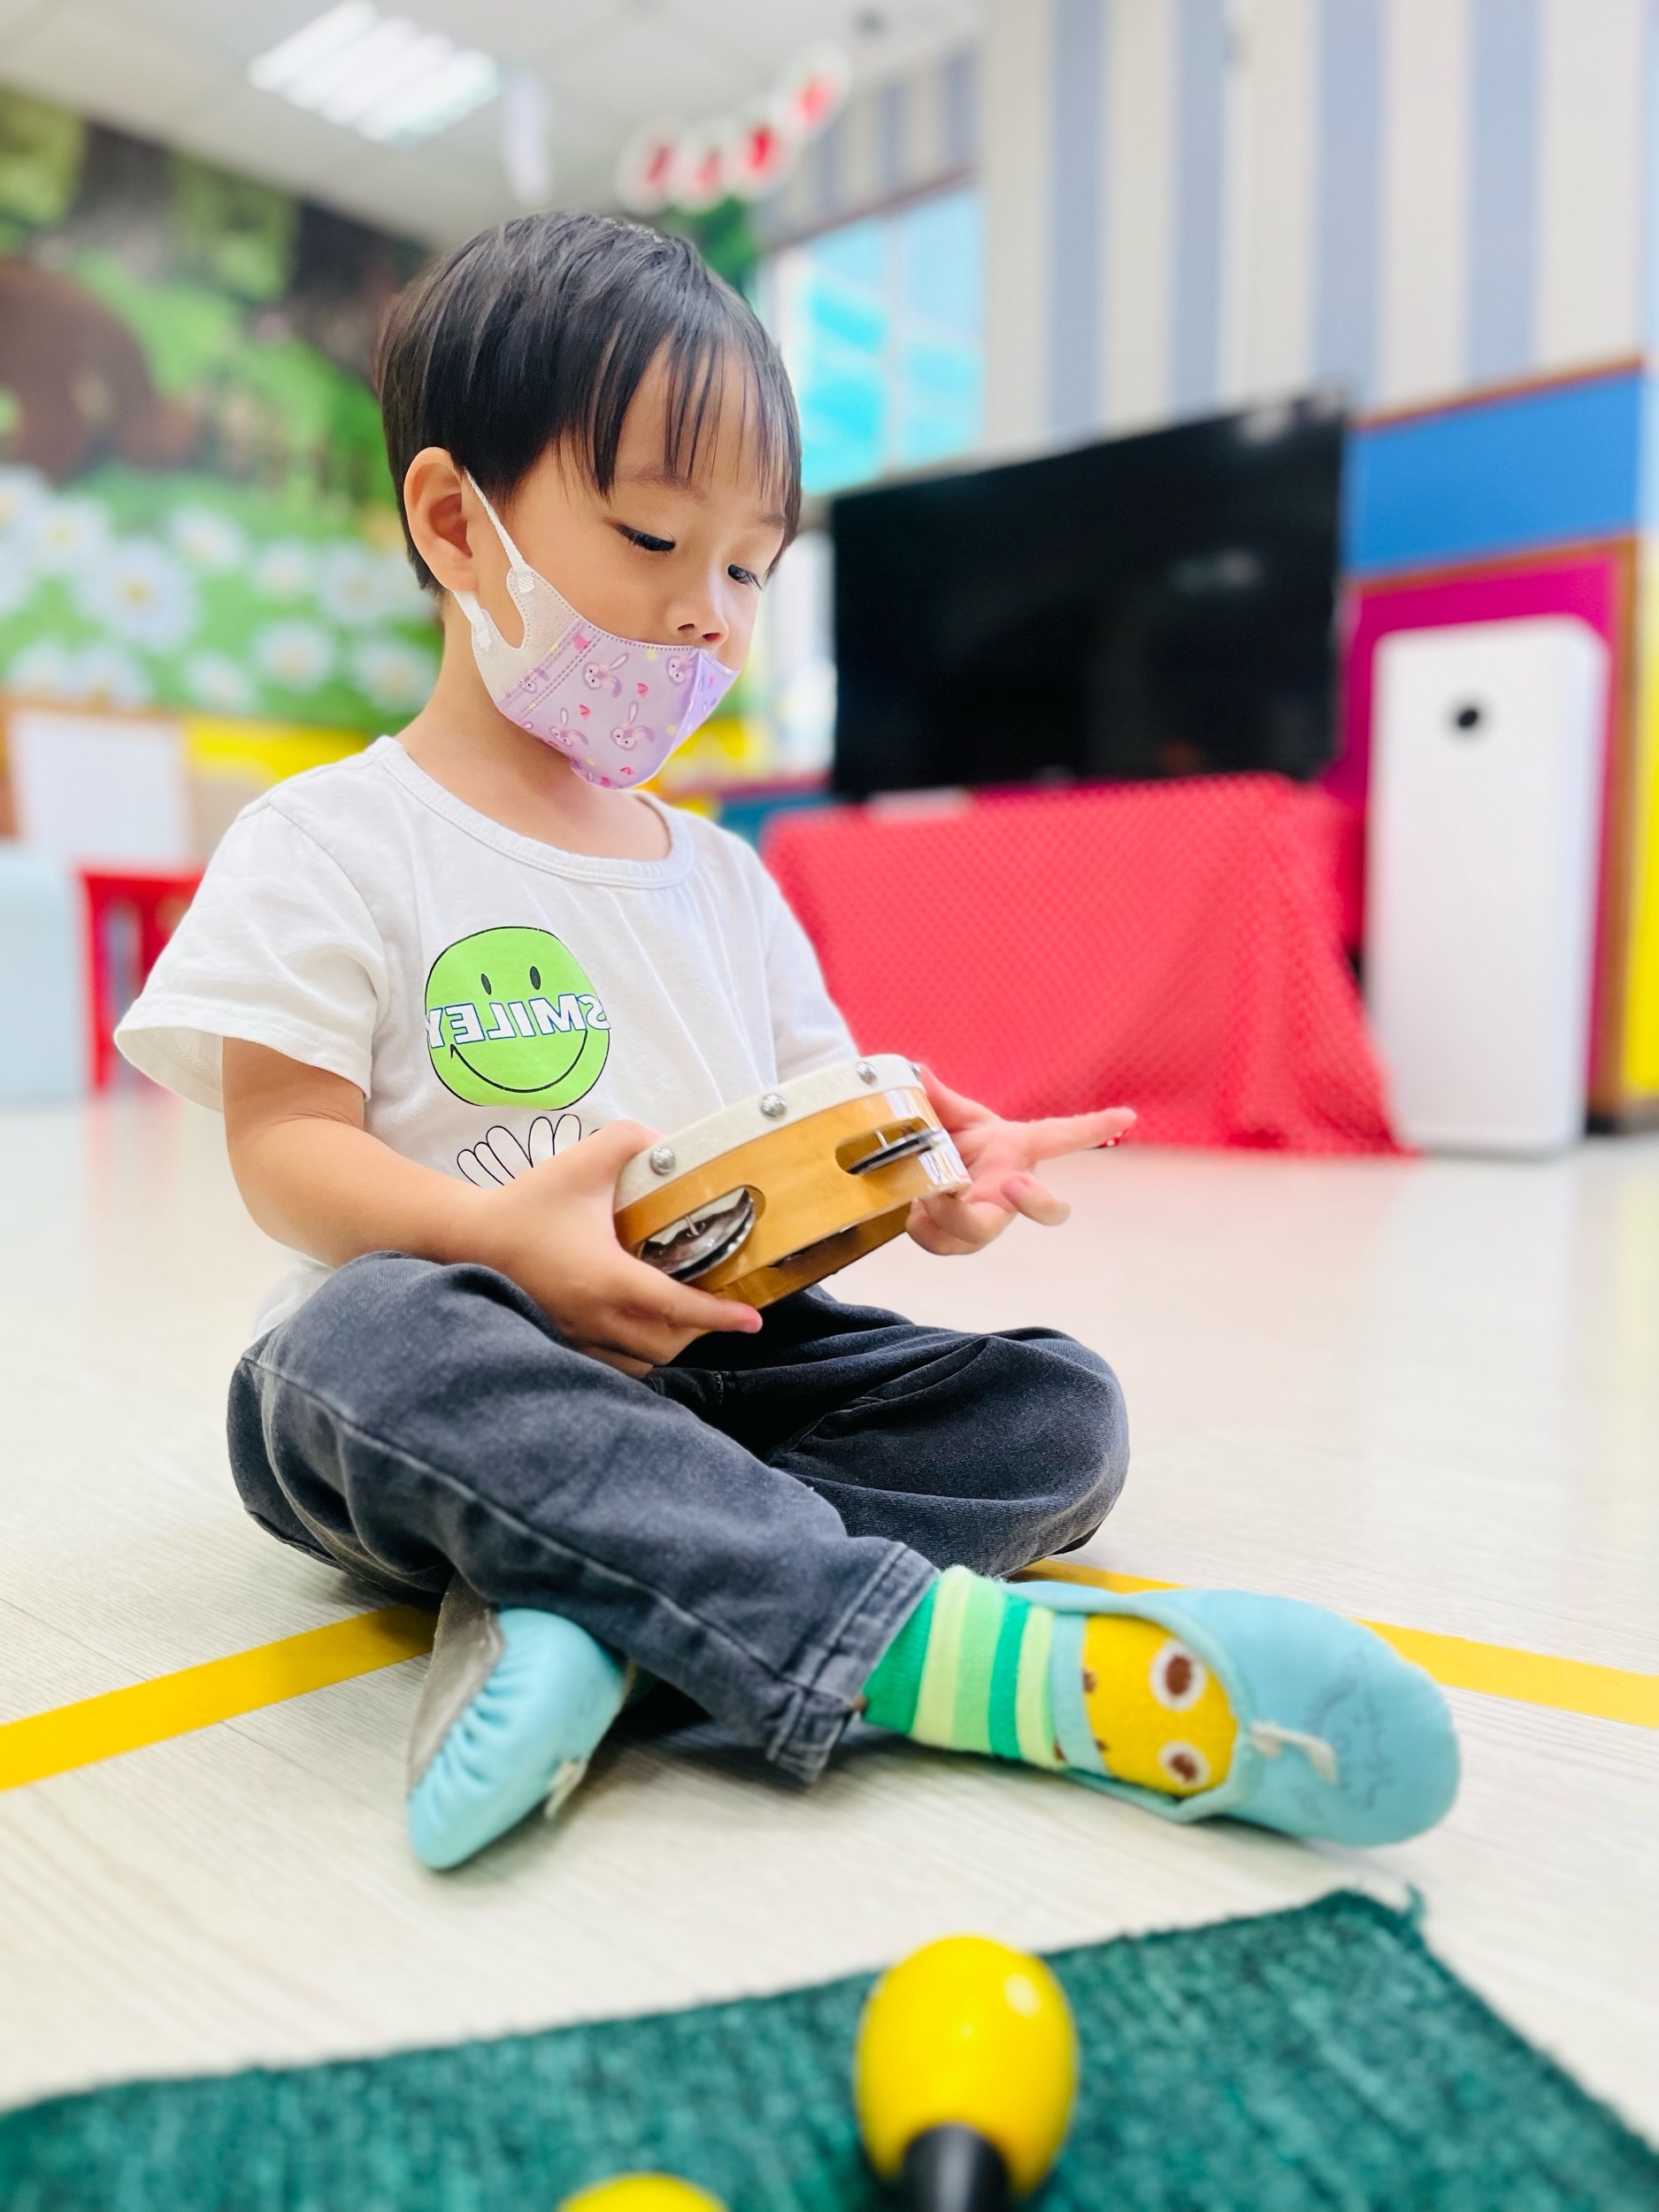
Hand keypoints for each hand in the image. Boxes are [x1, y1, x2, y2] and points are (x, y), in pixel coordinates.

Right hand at [472, 1119, 761, 1375]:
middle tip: (717, 1304)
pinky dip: (637, 1354)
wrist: (467, 1238)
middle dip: (699, 1330)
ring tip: (682, 1317)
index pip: (677, 1307)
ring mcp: (577, 1337)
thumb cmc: (525, 1204)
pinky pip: (613, 1364)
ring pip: (641, 1362)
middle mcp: (596, 1318)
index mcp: (608, 1280)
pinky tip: (641, 1328)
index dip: (719, 1315)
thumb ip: (630, 1142)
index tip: (752, 1319)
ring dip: (668, 1345)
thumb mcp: (582, 1162)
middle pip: (667, 1345)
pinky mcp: (562, 1341)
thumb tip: (668, 1143)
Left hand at [904, 1065, 1135, 1256]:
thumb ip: (937, 1100)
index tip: (1126, 1116)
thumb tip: (919, 1072)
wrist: (924, 1179)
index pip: (1062, 1136)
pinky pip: (943, 1242)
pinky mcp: (960, 1242)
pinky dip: (922, 1224)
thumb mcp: (948, 1118)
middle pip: (1050, 1209)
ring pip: (981, 1232)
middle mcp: (1011, 1190)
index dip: (1094, 1128)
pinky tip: (914, 1208)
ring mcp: (989, 1220)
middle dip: (1037, 1200)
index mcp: (1016, 1150)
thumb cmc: (952, 1145)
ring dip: (950, 1213)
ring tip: (926, 1192)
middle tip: (1014, 1182)